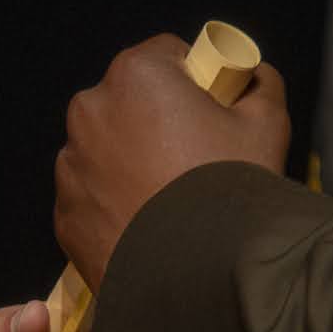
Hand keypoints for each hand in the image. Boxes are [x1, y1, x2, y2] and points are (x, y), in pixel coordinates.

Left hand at [52, 35, 292, 283]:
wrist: (199, 276)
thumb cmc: (232, 187)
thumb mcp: (267, 123)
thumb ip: (260, 84)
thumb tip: (252, 78)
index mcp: (136, 75)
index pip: (168, 55)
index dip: (196, 79)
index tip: (213, 111)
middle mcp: (90, 110)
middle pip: (129, 101)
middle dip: (156, 119)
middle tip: (195, 158)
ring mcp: (71, 165)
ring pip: (106, 150)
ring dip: (131, 162)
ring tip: (172, 199)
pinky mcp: (65, 214)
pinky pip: (93, 197)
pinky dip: (115, 205)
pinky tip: (150, 226)